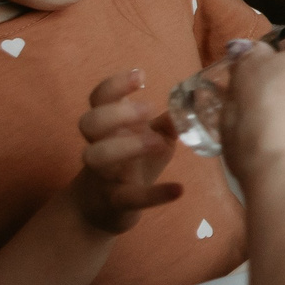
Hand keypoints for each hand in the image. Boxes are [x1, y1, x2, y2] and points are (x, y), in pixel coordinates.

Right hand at [68, 67, 181, 234]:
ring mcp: (103, 175)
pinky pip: (129, 197)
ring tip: (156, 143)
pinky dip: (154, 195)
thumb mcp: (152, 138)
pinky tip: (179, 189)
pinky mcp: (115, 201)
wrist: (102, 208)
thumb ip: (170, 121)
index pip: (99, 98)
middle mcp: (99, 147)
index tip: (141, 76)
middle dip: (117, 112)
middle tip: (148, 109)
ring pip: (96, 157)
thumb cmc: (130, 163)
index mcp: (108, 127)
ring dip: (125, 147)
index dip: (114, 84)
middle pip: (89, 122)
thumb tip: (195, 101)